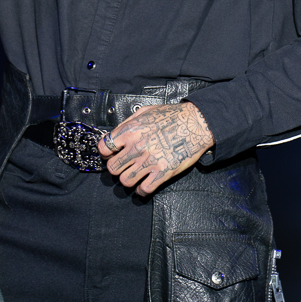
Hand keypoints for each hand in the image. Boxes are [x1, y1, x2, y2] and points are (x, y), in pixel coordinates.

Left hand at [98, 101, 214, 195]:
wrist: (196, 123)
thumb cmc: (172, 116)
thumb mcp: (145, 111)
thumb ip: (127, 123)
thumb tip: (114, 135)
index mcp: (130, 131)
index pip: (104, 148)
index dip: (106, 153)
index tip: (111, 155)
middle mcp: (137, 147)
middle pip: (113, 168)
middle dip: (117, 167)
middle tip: (123, 166)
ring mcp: (150, 161)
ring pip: (125, 181)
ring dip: (128, 179)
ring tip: (134, 175)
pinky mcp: (163, 173)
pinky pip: (144, 189)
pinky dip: (141, 190)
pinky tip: (144, 184)